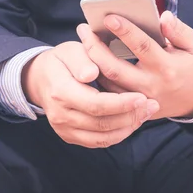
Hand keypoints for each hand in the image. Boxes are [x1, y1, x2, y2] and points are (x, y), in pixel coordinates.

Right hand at [22, 42, 159, 147]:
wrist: (40, 78)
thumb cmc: (62, 60)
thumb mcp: (70, 50)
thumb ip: (82, 60)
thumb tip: (91, 74)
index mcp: (60, 92)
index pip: (96, 104)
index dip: (121, 103)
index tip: (142, 97)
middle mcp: (60, 115)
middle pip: (102, 123)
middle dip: (131, 115)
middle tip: (152, 104)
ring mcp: (64, 129)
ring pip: (103, 137)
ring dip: (128, 126)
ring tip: (147, 112)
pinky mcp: (70, 136)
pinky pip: (99, 142)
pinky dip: (119, 134)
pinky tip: (133, 121)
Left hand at [76, 11, 192, 119]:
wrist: (192, 100)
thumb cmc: (188, 66)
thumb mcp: (192, 46)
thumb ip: (179, 30)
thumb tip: (164, 17)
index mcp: (166, 67)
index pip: (142, 46)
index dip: (125, 31)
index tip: (109, 16)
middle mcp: (150, 85)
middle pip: (115, 68)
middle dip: (95, 47)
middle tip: (83, 28)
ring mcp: (137, 100)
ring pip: (106, 82)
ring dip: (91, 62)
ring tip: (83, 40)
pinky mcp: (130, 108)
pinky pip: (107, 93)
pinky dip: (96, 76)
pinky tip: (87, 58)